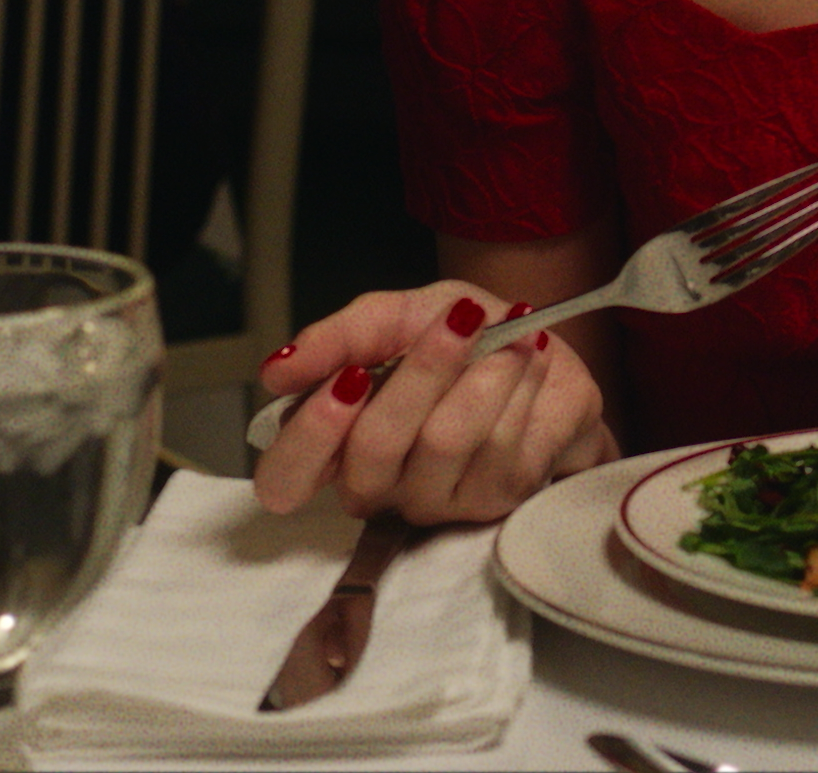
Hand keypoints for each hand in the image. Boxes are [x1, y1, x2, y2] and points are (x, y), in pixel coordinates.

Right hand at [250, 281, 617, 524]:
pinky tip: (532, 359)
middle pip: (373, 448)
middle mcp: (378, 486)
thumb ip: (340, 337)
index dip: (310, 436)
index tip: (350, 378)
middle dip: (422, 372)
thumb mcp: (396, 316)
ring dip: (486, 371)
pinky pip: (503, 442)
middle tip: (459, 320)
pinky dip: (522, 384)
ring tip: (511, 335)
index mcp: (337, 445)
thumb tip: (276, 372)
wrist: (540, 351)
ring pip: (446, 440)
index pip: (285, 479)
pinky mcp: (494, 502)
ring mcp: (435, 501)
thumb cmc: (459, 339)